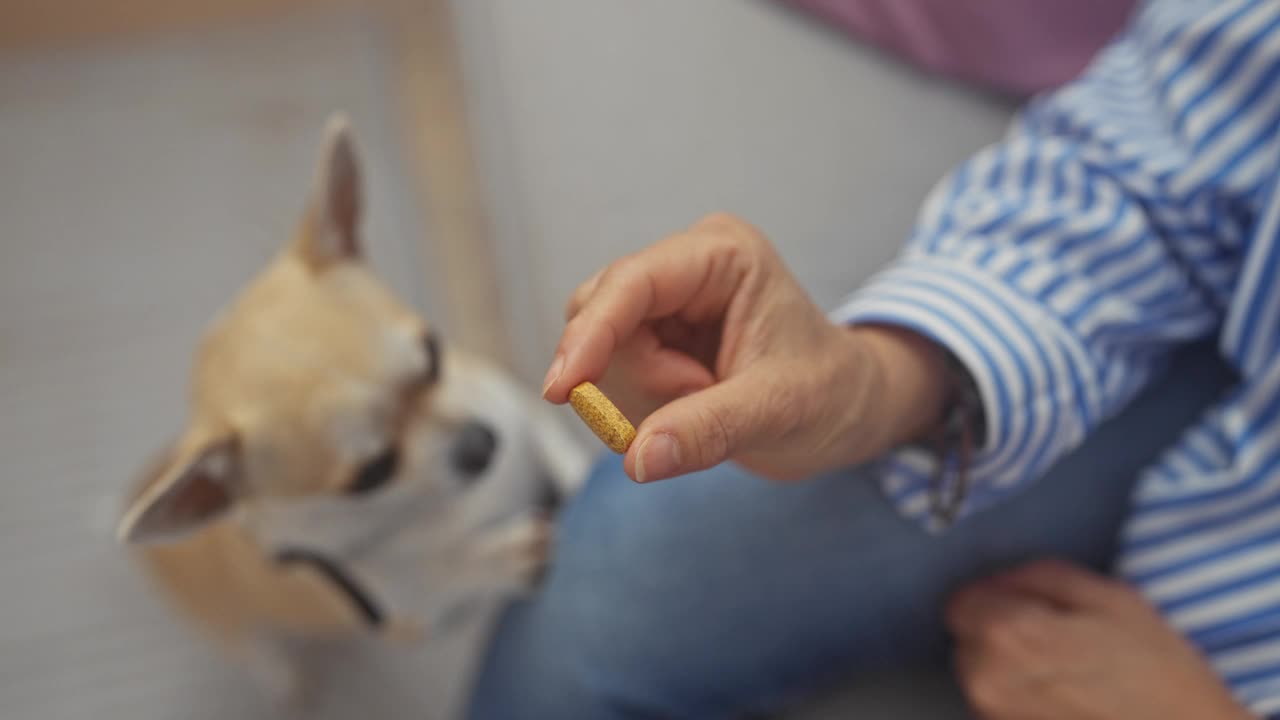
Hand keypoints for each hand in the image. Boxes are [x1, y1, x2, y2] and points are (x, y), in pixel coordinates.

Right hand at [542, 212, 947, 482]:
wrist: (848, 411)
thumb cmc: (830, 395)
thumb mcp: (777, 412)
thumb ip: (707, 430)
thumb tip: (638, 459)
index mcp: (722, 255)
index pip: (632, 283)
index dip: (590, 334)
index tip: (561, 389)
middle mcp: (685, 266)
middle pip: (602, 315)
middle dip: (636, 377)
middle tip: (699, 401)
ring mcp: (666, 302)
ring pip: (600, 352)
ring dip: (640, 398)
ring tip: (707, 405)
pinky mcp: (654, 337)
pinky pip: (610, 377)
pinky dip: (638, 408)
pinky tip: (687, 412)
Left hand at [947, 559, 1250, 719]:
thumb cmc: (1156, 673)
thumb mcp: (1107, 597)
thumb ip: (1039, 576)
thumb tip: (1002, 579)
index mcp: (1007, 633)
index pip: (962, 601)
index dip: (998, 598)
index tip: (1029, 606)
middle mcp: (985, 679)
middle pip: (967, 638)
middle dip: (1001, 632)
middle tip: (1057, 641)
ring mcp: (992, 717)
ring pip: (980, 674)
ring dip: (1008, 667)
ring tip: (1067, 674)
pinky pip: (997, 705)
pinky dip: (1020, 698)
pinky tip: (1065, 700)